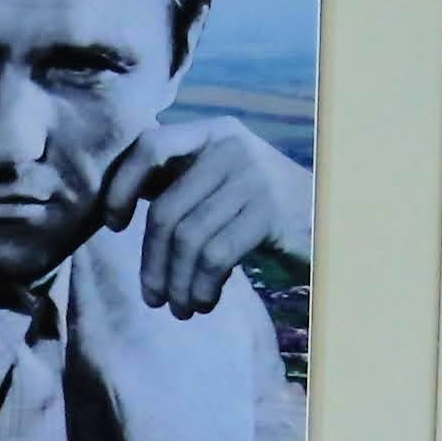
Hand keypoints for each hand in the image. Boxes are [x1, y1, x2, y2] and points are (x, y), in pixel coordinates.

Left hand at [106, 117, 314, 319]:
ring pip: (188, 238)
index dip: (121, 185)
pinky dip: (202, 286)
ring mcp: (252, 176)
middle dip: (152, 262)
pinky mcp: (269, 211)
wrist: (330, 224)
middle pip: (166, 208)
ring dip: (178, 283)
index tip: (113, 226)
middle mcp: (231, 145)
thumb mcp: (218, 186)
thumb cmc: (261, 213)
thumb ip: (177, 184)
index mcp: (212, 132)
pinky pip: (216, 255)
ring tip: (180, 308)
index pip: (150, 144)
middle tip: (152, 298)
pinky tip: (204, 302)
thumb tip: (111, 207)